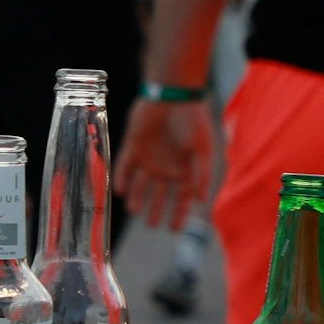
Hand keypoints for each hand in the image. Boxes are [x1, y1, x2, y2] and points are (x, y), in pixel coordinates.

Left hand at [116, 98, 215, 231]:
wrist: (173, 93)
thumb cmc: (192, 120)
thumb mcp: (202, 150)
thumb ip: (201, 175)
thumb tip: (201, 200)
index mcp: (184, 169)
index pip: (181, 198)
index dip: (179, 214)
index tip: (175, 230)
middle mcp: (165, 167)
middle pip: (159, 195)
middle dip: (155, 210)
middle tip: (152, 225)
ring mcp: (148, 157)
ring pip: (140, 184)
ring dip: (137, 198)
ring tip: (134, 210)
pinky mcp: (132, 146)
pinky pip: (125, 166)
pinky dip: (122, 178)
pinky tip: (121, 191)